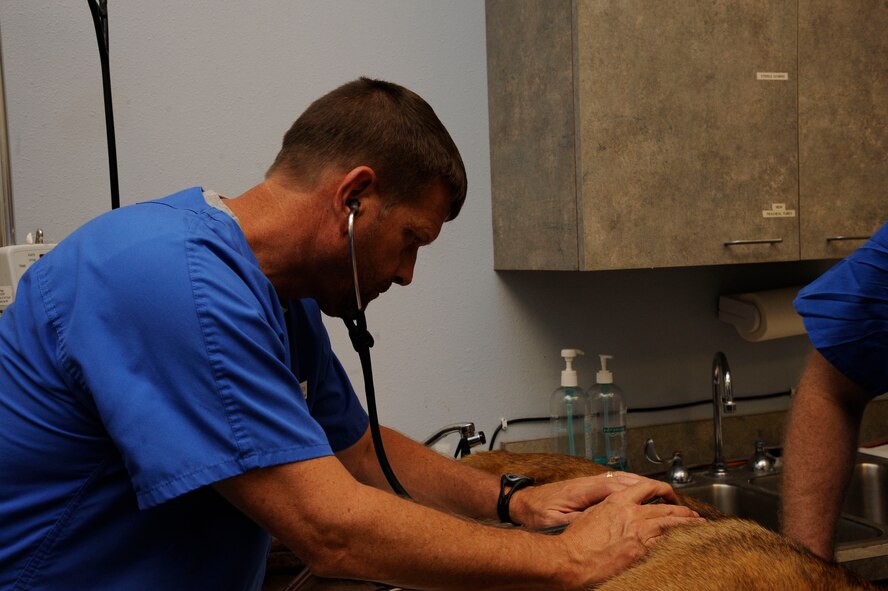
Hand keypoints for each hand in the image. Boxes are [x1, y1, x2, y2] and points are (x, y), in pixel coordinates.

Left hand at [510, 471, 683, 529]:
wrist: (523, 502)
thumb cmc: (537, 512)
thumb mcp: (557, 520)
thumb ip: (580, 519)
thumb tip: (602, 521)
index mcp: (585, 489)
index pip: (621, 486)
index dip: (645, 490)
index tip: (664, 497)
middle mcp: (590, 481)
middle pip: (628, 479)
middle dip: (653, 486)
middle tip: (675, 499)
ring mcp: (590, 482)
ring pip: (624, 479)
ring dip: (646, 485)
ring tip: (666, 496)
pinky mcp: (589, 486)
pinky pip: (617, 483)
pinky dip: (634, 486)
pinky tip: (644, 494)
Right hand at [558, 479, 703, 585]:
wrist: (571, 558)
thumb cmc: (576, 541)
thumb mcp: (592, 514)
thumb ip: (610, 509)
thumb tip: (620, 510)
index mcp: (618, 502)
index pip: (647, 487)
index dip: (663, 489)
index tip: (670, 494)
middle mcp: (631, 513)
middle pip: (665, 507)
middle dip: (682, 510)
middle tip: (692, 514)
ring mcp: (638, 532)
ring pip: (671, 523)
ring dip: (687, 524)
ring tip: (698, 525)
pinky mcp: (640, 551)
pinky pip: (666, 543)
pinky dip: (678, 541)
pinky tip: (686, 543)